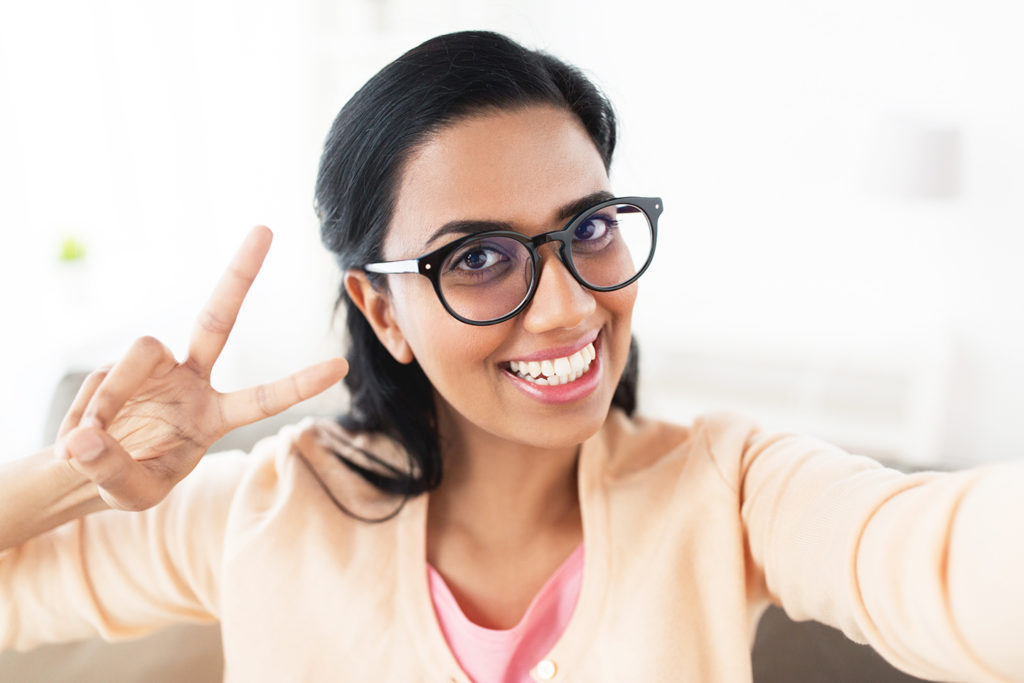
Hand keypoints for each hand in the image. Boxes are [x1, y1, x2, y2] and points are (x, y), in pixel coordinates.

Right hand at [53, 226, 347, 510]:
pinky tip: (80, 436)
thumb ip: (113, 470)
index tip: (341, 366)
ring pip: (140, 350)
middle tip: (265, 228)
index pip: (264, 400)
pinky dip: (87, 411)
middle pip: (217, 319)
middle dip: (240, 273)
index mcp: (215, 417)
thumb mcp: (129, 493)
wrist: (86, 466)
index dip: (299, 384)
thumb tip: (83, 437)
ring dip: (113, 394)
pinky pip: (102, 378)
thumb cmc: (125, 481)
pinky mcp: (119, 364)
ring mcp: (156, 367)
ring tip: (88, 442)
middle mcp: (192, 380)